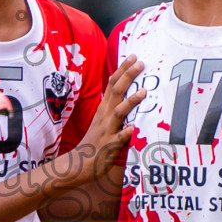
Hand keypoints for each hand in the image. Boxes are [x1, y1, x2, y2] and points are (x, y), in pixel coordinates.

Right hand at [72, 56, 145, 187]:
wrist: (78, 164)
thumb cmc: (94, 142)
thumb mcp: (102, 120)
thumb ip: (113, 108)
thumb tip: (127, 94)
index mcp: (103, 109)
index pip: (112, 84)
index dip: (122, 70)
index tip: (134, 56)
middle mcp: (104, 116)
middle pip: (116, 92)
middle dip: (128, 77)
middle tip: (140, 63)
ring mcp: (106, 130)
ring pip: (118, 113)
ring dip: (130, 102)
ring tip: (143, 92)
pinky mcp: (108, 146)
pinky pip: (118, 139)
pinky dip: (125, 133)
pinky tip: (134, 128)